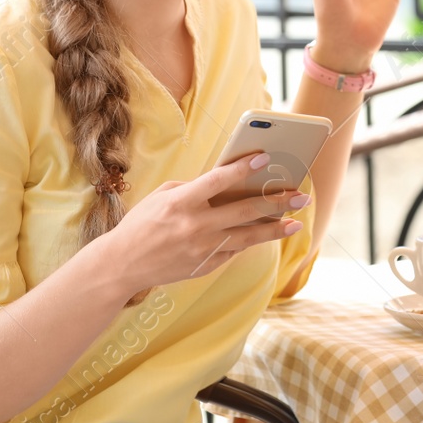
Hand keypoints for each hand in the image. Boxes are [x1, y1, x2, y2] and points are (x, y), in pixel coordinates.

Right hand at [102, 153, 307, 293]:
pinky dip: (250, 241)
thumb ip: (194, 188)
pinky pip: (234, 250)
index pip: (218, 181)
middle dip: (276, 202)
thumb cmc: (142, 223)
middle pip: (243, 211)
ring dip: (274, 228)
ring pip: (247, 236)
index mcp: (181, 203)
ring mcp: (201, 248)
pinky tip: (267, 233)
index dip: (243, 168)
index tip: (265, 158)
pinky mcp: (205, 265)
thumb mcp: (162, 196)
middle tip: (300, 196)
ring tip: (296, 222)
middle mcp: (194, 226)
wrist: (123, 264)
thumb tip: (226, 183)